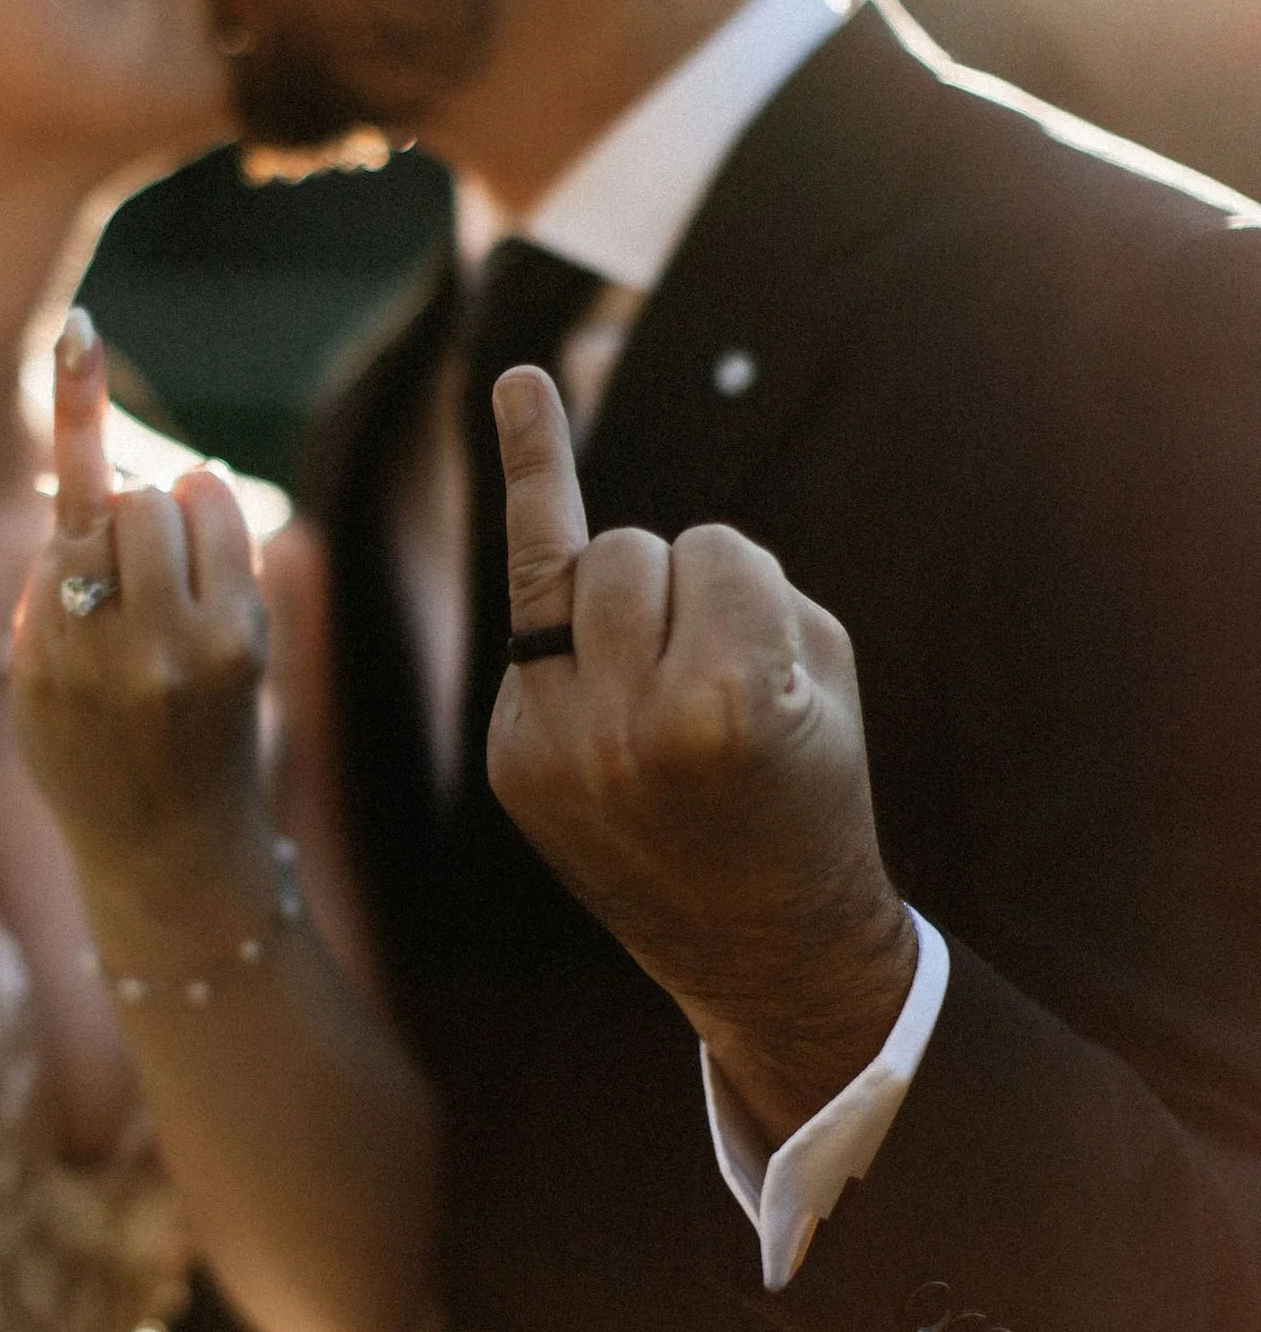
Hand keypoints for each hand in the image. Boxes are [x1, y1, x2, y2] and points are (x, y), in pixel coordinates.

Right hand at [10, 313, 276, 925]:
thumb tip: (80, 496)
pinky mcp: (249, 643)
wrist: (168, 847)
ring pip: (182, 506)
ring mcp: (201, 647)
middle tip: (111, 558)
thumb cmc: (81, 757)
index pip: (70, 519)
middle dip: (114, 511)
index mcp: (60, 659)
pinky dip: (207, 530)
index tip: (81, 334)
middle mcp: (133, 649)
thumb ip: (46, 596)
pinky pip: (231, 534)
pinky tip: (194, 576)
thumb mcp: (32, 689)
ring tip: (153, 570)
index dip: (77, 421)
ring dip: (163, 513)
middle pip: (130, 503)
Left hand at [486, 365, 916, 1144]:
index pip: (720, 550)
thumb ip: (743, 571)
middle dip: (683, 587)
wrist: (760, 941)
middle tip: (708, 672)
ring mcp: (553, 745)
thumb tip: (630, 496)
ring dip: (624, 594)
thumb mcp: (818, 666)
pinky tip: (521, 389)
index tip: (766, 670)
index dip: (750, 594)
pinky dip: (538, 503)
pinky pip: (526, 613)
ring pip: (576, 570)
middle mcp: (625, 724)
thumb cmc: (808, 785)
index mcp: (725, 703)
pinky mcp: (512, 757)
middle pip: (637, 551)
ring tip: (653, 669)